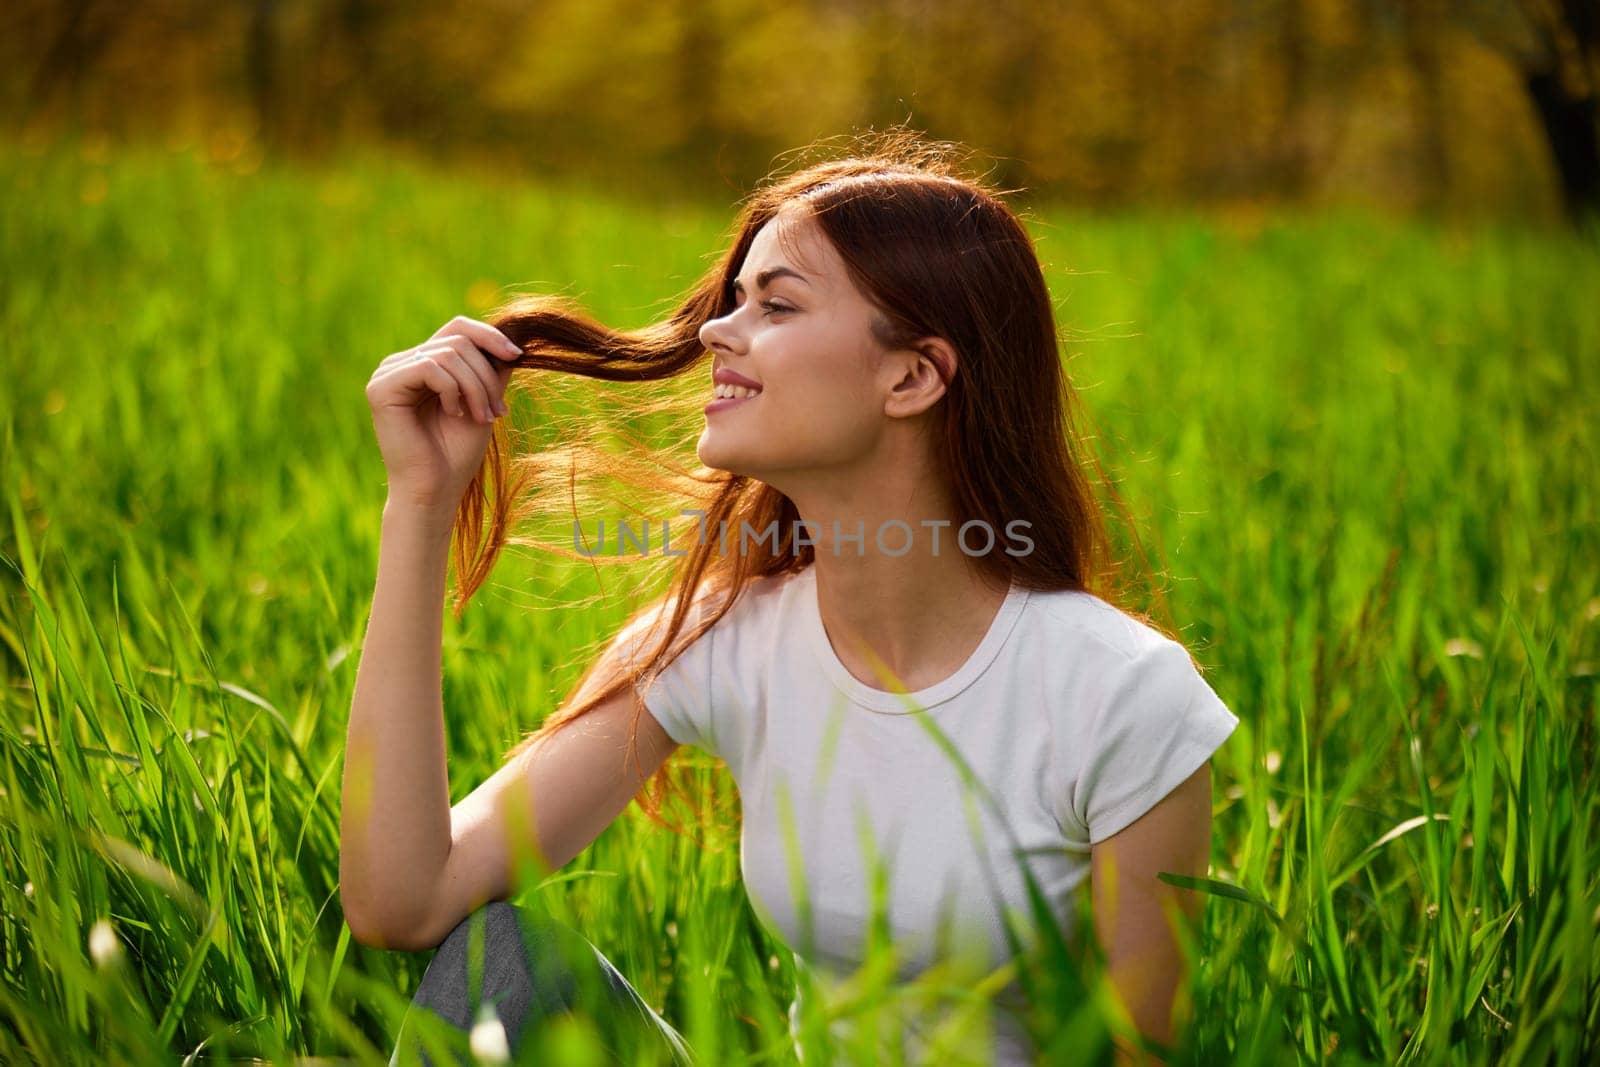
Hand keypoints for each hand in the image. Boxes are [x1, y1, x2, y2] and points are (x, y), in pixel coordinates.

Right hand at [366, 315, 522, 509]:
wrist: (436, 491)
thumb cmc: (458, 453)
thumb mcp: (485, 401)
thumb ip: (492, 369)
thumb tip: (513, 334)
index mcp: (423, 364)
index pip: (457, 328)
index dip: (489, 335)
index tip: (516, 356)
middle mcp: (402, 363)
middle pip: (457, 340)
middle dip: (486, 375)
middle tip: (497, 412)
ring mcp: (388, 374)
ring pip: (447, 353)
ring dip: (475, 387)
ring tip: (483, 417)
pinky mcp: (381, 388)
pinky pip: (428, 366)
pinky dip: (452, 390)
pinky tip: (454, 414)